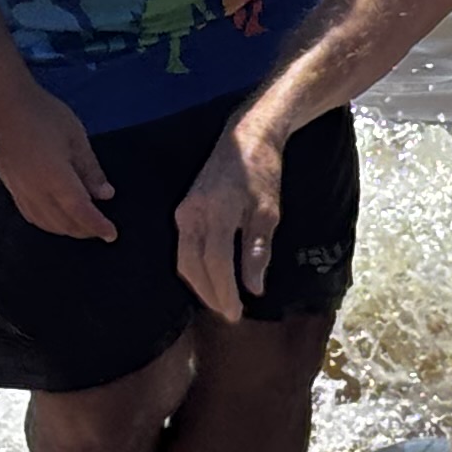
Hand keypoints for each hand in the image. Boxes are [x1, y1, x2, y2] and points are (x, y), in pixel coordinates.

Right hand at [0, 82, 114, 238]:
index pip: (80, 211)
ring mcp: (19, 190)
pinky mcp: (10, 186)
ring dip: (66, 228)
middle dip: (85, 229)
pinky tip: (56, 216)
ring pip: (46, 223)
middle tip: (101, 226)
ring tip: (82, 223)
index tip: (111, 235)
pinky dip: (48, 222)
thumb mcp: (76, 137)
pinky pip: (31, 215)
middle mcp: (35, 190)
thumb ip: (91, 170)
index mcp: (55, 177)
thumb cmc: (44, 114)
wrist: (3, 104)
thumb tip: (105, 195)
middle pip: (64, 223)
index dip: (98, 226)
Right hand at [174, 116, 285, 318]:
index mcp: (216, 212)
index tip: (237, 313)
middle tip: (230, 314)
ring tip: (222, 301)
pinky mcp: (183, 211)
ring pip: (185, 260)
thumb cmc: (262, 173)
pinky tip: (211, 278)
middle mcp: (192, 213)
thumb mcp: (268, 212)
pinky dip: (196, 268)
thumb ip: (258, 251)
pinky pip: (184, 248)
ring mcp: (183, 212)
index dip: (225, 292)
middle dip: (210, 294)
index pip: (216, 263)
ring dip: (201, 285)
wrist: (246, 137)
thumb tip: (253, 288)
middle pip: (193, 266)